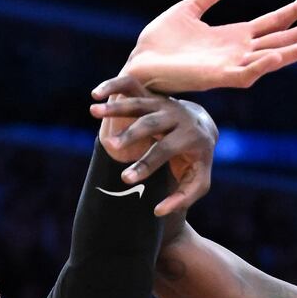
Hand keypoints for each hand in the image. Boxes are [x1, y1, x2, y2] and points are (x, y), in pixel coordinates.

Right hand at [89, 82, 216, 217]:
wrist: (203, 127)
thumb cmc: (197, 160)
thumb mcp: (198, 182)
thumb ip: (182, 199)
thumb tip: (158, 211)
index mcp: (190, 137)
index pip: (165, 150)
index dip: (145, 165)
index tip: (125, 179)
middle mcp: (176, 116)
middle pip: (151, 123)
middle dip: (131, 134)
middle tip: (111, 147)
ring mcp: (162, 103)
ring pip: (138, 102)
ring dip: (116, 107)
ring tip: (93, 112)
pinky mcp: (150, 95)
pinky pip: (131, 86)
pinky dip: (113, 86)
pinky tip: (95, 95)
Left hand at [107, 0, 296, 94]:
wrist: (138, 65)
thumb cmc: (160, 43)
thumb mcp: (189, 9)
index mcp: (234, 37)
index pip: (273, 22)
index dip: (296, 10)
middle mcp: (238, 53)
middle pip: (282, 40)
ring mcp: (230, 67)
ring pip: (272, 58)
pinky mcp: (216, 79)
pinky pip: (246, 73)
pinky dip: (263, 65)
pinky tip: (280, 55)